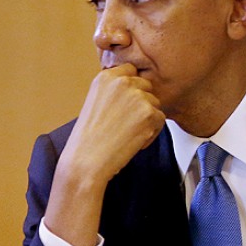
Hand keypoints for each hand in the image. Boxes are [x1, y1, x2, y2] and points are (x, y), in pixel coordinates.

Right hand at [44, 64, 165, 245]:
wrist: (83, 168)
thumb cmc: (86, 148)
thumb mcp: (96, 111)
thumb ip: (114, 94)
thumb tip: (137, 81)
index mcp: (104, 77)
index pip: (134, 76)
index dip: (131, 100)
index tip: (117, 120)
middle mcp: (120, 80)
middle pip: (150, 90)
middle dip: (141, 111)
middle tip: (119, 133)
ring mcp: (136, 95)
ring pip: (157, 106)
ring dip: (147, 125)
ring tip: (122, 140)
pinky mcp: (149, 112)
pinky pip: (161, 122)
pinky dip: (150, 137)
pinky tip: (129, 146)